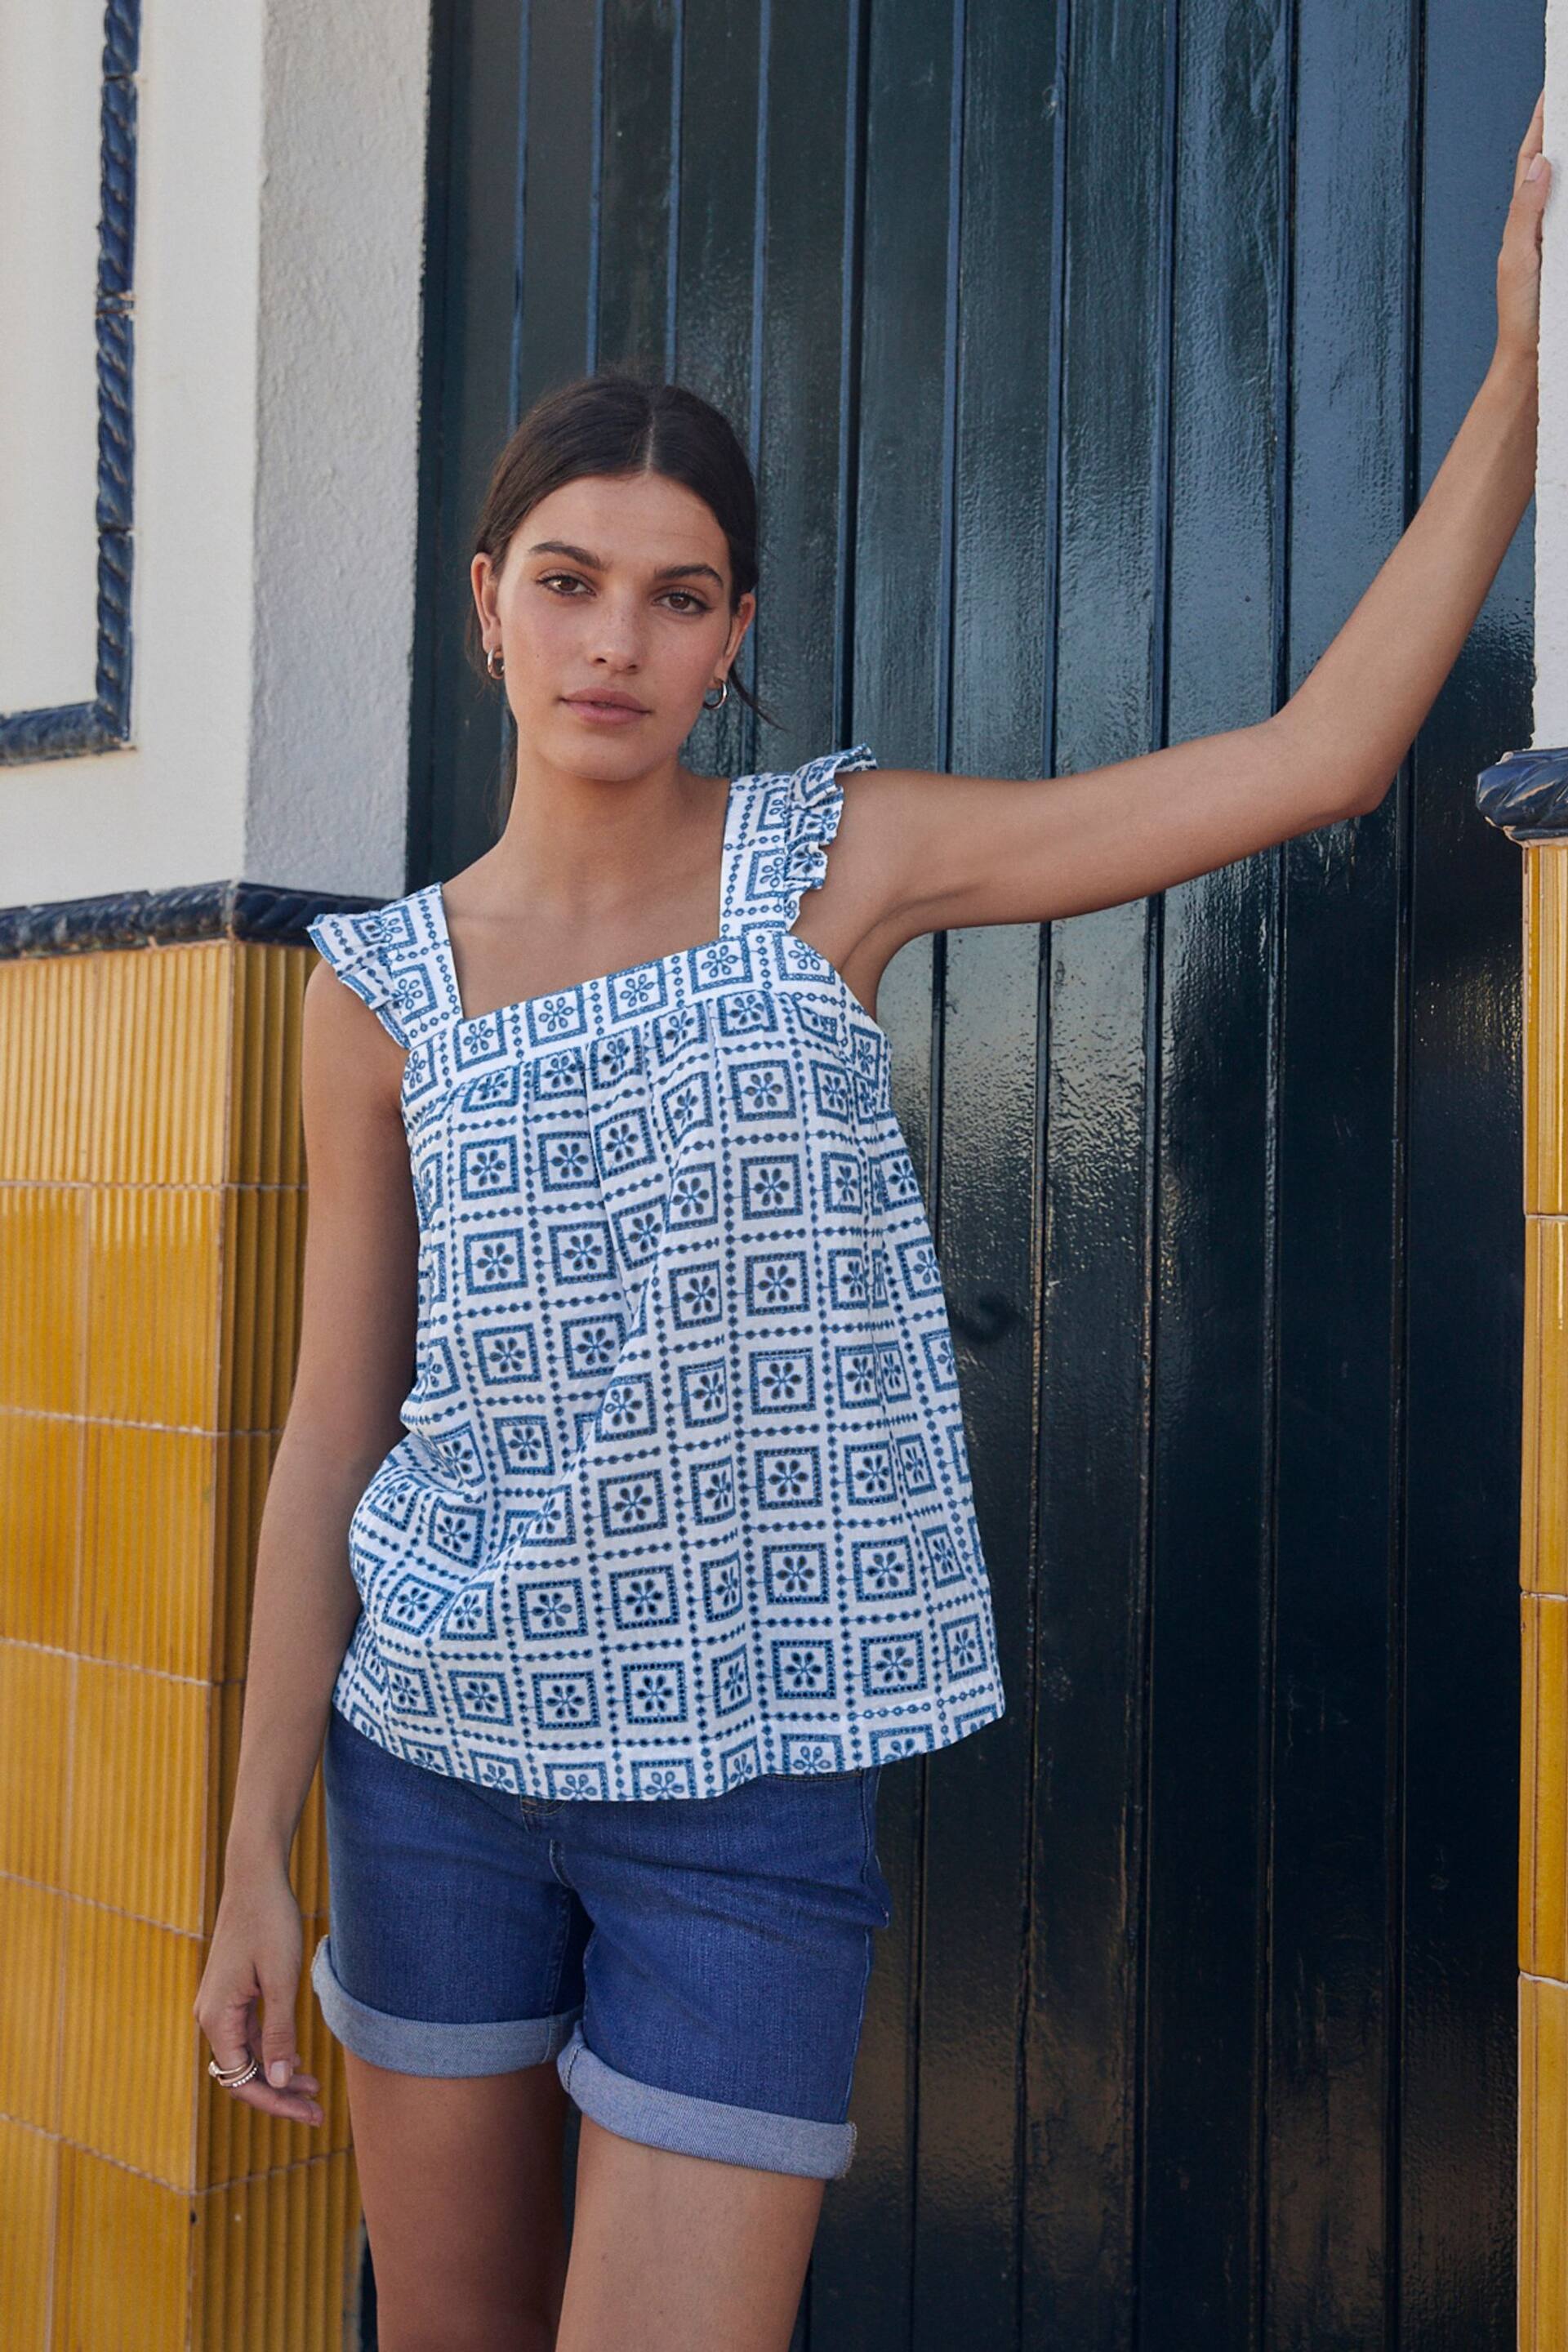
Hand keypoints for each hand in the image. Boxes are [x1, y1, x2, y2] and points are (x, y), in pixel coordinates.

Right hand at [194, 1865, 323, 2127]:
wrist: (256, 1877)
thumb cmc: (270, 1922)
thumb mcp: (281, 1979)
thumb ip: (279, 2031)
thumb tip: (275, 2082)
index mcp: (217, 2018)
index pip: (242, 2080)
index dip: (274, 2103)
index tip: (309, 2115)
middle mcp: (211, 2016)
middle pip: (243, 2073)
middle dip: (278, 2095)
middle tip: (317, 2113)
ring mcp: (220, 2005)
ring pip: (247, 2055)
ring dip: (277, 2074)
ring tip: (313, 2089)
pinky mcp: (231, 1994)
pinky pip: (248, 2035)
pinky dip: (271, 2049)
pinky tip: (296, 2057)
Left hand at [1495, 86, 1549, 374]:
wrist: (1533, 362)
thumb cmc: (1523, 317)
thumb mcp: (1520, 259)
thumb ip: (1527, 212)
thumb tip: (1540, 162)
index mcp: (1522, 222)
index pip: (1533, 161)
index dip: (1543, 124)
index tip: (1554, 89)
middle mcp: (1539, 225)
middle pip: (1552, 166)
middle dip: (1562, 130)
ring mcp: (1556, 239)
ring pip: (1567, 186)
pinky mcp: (1567, 255)